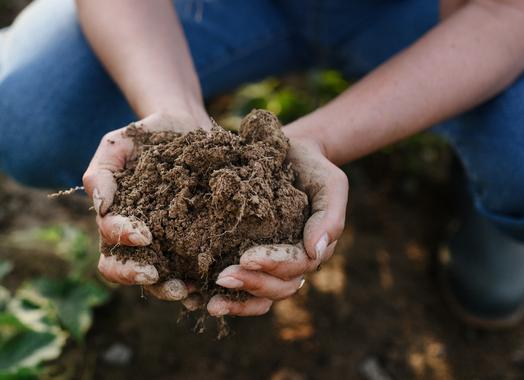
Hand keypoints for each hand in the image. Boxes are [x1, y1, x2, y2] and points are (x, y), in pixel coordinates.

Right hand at [83, 112, 208, 299]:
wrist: (186, 126)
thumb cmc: (145, 137)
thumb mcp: (117, 145)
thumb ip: (101, 174)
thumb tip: (101, 207)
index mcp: (115, 219)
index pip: (109, 240)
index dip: (122, 241)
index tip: (144, 235)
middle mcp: (136, 240)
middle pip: (124, 270)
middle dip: (136, 275)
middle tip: (155, 275)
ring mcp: (165, 245)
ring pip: (157, 280)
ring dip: (167, 288)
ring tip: (186, 289)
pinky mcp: (193, 245)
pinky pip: (192, 272)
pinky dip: (199, 285)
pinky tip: (210, 286)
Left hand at [206, 134, 347, 316]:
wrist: (287, 154)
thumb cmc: (312, 168)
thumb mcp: (329, 184)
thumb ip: (329, 216)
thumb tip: (316, 252)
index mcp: (311, 250)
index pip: (295, 267)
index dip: (272, 265)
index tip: (246, 257)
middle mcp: (291, 264)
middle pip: (277, 288)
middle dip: (251, 285)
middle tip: (222, 277)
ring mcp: (269, 266)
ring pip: (259, 297)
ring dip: (235, 302)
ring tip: (210, 303)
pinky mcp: (245, 260)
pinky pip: (238, 289)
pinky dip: (220, 297)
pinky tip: (194, 298)